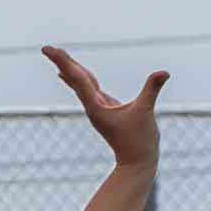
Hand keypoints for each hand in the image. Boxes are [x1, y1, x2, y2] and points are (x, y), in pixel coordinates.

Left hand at [44, 44, 165, 167]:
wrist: (137, 163)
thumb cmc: (140, 140)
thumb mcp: (145, 112)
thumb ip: (152, 90)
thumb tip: (164, 73)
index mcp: (96, 106)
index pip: (78, 78)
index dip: (65, 62)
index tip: (50, 50)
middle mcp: (93, 106)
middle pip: (75, 78)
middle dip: (61, 62)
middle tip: (46, 48)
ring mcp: (98, 108)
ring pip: (80, 83)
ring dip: (69, 69)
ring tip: (56, 57)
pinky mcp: (106, 110)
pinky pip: (89, 89)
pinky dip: (80, 79)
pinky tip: (72, 76)